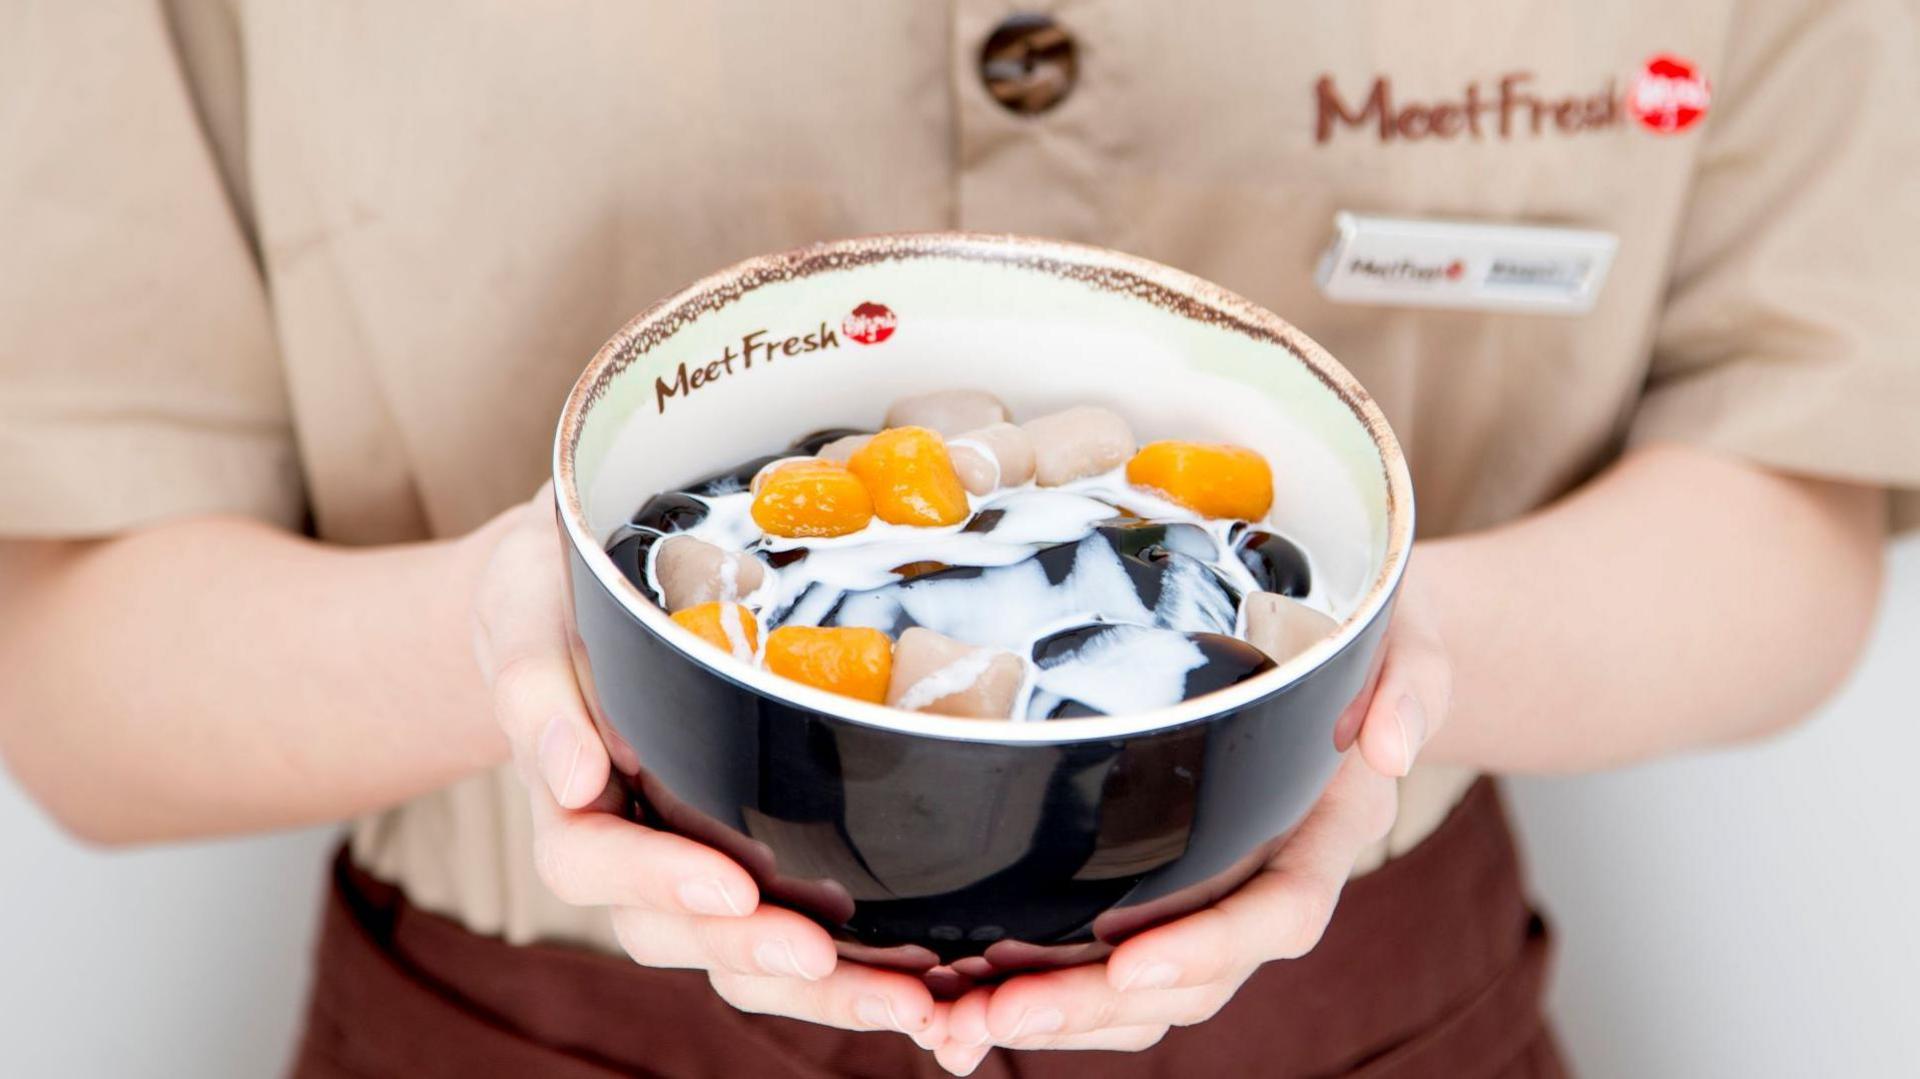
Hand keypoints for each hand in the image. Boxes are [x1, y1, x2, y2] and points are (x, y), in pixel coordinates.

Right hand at [470, 486, 941, 1045]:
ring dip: (815, 986)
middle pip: (671, 929)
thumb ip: (534, 682)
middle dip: (748, 951)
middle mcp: (624, 840)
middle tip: (822, 958)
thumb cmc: (551, 583)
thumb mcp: (523, 600)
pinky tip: (923, 977)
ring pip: (734, 947)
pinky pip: (788, 918)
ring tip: (903, 1000)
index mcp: (565, 790)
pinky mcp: (747, 849)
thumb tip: (570, 776)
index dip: (656, 880)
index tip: (729, 886)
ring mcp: (685, 854)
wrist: (581, 577)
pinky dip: (850, 961)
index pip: (588, 859)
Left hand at [930, 572, 1451, 1073]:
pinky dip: (1044, 984)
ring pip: (1142, 991)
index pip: (1278, 914)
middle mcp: (1267, 884)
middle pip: (1192, 980)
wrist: (1346, 653)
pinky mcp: (1165, 888)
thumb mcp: (1406, 640)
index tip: (1132, 963)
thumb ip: (1411, 684)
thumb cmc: (1370, 640)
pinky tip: (965, 992)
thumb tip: (1392, 743)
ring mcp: (1214, 896)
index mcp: (1327, 836)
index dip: (1209, 946)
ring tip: (959, 1021)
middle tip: (998, 1015)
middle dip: (1094, 1005)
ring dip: (1055, 1014)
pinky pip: (1110, 960)